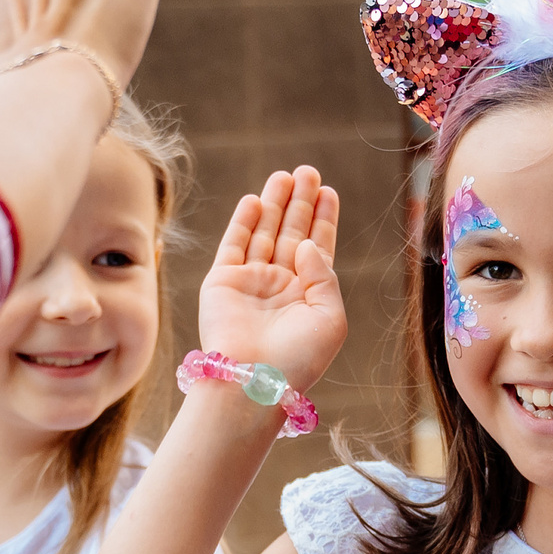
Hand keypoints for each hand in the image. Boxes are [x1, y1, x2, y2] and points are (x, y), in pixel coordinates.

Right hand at [197, 166, 345, 392]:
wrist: (252, 381)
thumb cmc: (297, 359)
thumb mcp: (330, 318)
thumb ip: (323, 276)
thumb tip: (306, 244)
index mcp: (307, 297)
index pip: (317, 249)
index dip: (323, 219)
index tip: (328, 192)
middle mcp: (279, 287)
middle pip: (291, 234)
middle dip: (300, 203)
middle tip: (308, 171)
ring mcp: (250, 283)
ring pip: (264, 234)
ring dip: (275, 204)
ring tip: (285, 175)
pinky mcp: (222, 282)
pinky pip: (234, 245)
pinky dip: (244, 222)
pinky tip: (255, 200)